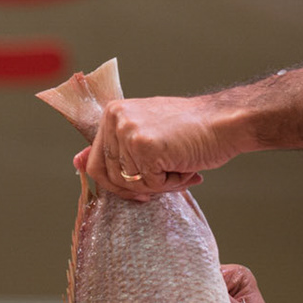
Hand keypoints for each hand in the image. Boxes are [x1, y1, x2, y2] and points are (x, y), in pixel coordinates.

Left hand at [74, 95, 245, 199]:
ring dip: (160, 184)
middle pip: (111, 177)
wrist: (225, 123)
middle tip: (170, 174)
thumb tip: (77, 162)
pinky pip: (149, 185)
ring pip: (131, 184)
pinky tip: (187, 166)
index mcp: (113, 114)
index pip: (96, 162)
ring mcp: (128, 132)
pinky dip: (171, 183)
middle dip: (141, 186)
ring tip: (182, 164)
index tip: (140, 189)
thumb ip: (114, 148)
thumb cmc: (193, 131)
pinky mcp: (144, 146)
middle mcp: (116, 119)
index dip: (118, 184)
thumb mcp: (146, 133)